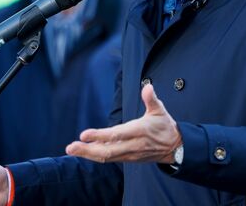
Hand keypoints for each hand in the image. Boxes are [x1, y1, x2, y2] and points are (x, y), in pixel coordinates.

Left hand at [66, 84, 181, 163]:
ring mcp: (129, 154)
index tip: (84, 134)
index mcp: (139, 131)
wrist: (175, 148)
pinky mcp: (127, 158)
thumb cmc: (165, 126)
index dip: (100, 136)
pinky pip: (109, 159)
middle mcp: (132, 145)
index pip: (117, 135)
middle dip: (87, 150)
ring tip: (71, 149)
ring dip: (87, 154)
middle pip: (107, 150)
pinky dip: (95, 156)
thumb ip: (151, 99)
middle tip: (71, 147)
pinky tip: (83, 152)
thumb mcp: (160, 110)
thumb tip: (147, 87)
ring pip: (106, 157)